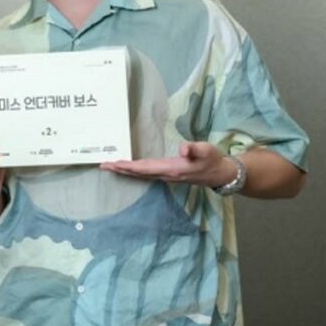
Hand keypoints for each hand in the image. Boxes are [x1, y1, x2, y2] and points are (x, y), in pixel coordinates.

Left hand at [100, 141, 236, 187]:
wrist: (222, 174)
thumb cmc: (213, 160)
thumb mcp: (206, 151)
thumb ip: (194, 149)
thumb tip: (182, 149)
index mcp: (172, 169)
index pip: (145, 168)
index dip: (129, 166)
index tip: (114, 164)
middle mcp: (166, 175)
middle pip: (139, 173)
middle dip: (121, 170)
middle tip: (103, 165)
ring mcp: (167, 176)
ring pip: (142, 174)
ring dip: (126, 171)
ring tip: (111, 166)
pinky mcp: (169, 174)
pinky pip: (147, 173)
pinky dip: (135, 171)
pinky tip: (129, 168)